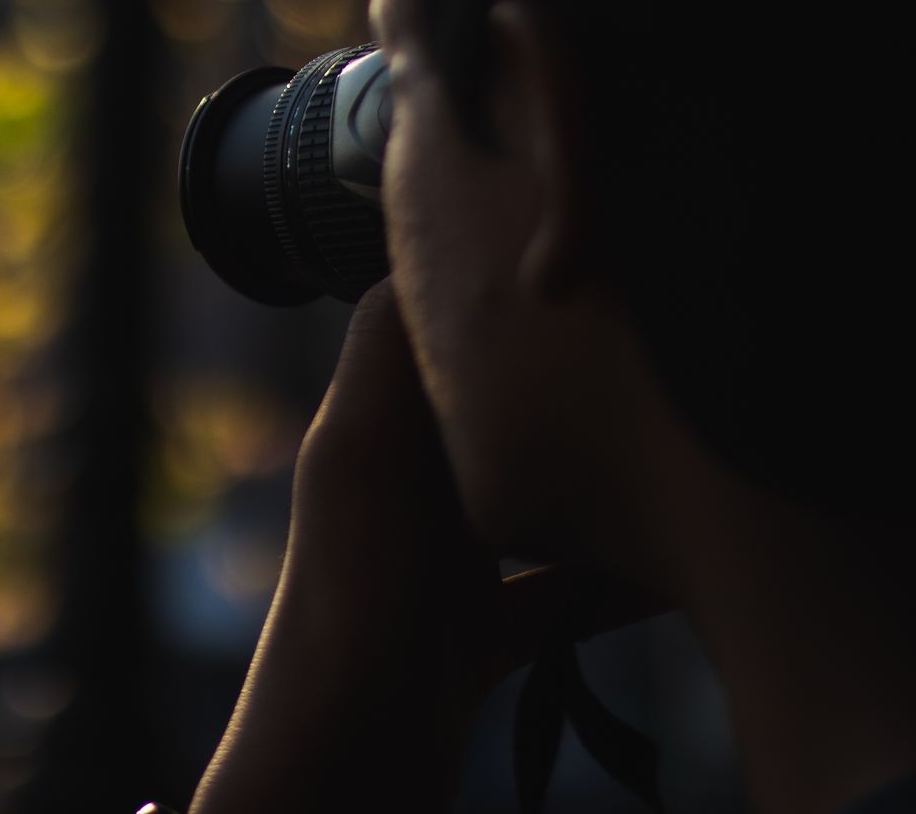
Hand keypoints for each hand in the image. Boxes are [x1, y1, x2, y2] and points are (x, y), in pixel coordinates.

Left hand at [189, 281, 659, 812]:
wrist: (343, 759)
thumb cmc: (355, 605)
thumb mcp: (367, 457)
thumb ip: (388, 354)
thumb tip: (421, 250)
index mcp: (365, 434)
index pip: (414, 329)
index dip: (473, 288)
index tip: (553, 260)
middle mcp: (393, 488)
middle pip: (477, 410)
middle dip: (542, 383)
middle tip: (625, 354)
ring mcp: (431, 568)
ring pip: (522, 496)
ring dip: (580, 478)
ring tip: (651, 452)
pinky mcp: (468, 638)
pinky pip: (552, 594)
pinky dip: (608, 582)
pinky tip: (666, 575)